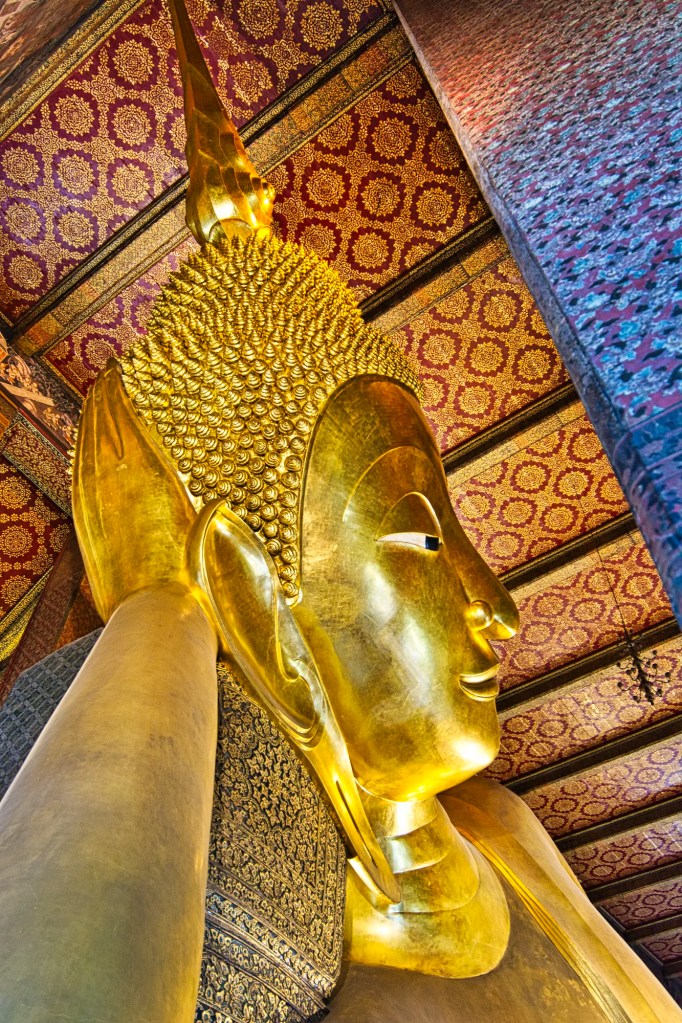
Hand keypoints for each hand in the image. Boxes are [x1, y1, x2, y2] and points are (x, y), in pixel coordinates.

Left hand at [72, 360, 198, 620]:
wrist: (160, 611)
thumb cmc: (195, 573)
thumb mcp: (207, 529)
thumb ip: (201, 508)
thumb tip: (215, 500)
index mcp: (153, 474)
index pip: (130, 421)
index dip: (122, 394)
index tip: (120, 371)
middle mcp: (122, 482)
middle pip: (106, 427)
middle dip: (105, 398)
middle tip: (106, 374)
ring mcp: (98, 502)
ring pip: (88, 447)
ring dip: (90, 419)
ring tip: (94, 397)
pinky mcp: (87, 524)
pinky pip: (78, 476)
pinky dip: (79, 452)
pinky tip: (80, 444)